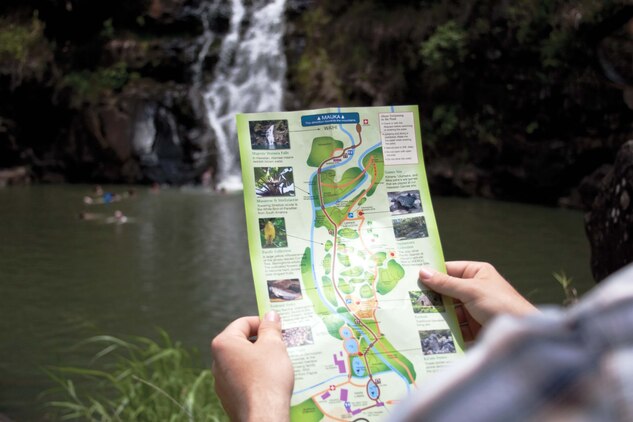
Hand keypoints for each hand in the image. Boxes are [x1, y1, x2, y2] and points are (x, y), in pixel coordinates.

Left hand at [211, 311, 293, 421]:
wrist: (263, 416)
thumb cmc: (267, 378)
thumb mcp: (274, 345)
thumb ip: (271, 327)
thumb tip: (270, 316)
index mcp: (223, 344)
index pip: (243, 323)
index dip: (262, 322)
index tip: (277, 327)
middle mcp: (217, 362)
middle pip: (242, 342)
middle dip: (262, 342)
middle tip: (281, 344)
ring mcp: (221, 382)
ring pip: (243, 362)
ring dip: (260, 359)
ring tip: (279, 363)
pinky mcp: (229, 397)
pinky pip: (244, 379)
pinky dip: (257, 376)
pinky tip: (272, 381)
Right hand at [419, 261, 537, 340]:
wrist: (522, 334)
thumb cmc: (501, 304)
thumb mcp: (471, 290)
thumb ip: (446, 283)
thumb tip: (422, 272)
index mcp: (477, 273)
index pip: (449, 270)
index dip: (432, 274)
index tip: (411, 278)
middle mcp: (475, 289)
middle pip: (446, 291)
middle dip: (431, 297)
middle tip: (408, 299)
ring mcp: (474, 308)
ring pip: (449, 310)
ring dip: (436, 314)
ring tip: (414, 317)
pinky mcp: (473, 326)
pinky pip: (455, 325)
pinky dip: (445, 329)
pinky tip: (428, 331)